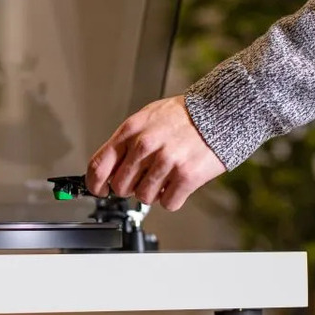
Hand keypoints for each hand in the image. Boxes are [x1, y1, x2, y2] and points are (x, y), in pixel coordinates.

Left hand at [85, 95, 225, 210]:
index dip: (94, 184)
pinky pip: (168, 203)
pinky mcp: (186, 176)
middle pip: (120, 186)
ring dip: (153, 192)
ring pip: (144, 197)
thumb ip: (126, 142)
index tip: (99, 190)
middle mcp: (145, 146)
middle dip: (130, 187)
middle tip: (143, 179)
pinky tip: (178, 183)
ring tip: (165, 177)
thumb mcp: (146, 118)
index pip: (99, 165)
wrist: (220, 111)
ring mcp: (165, 161)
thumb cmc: (183, 116)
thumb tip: (109, 168)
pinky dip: (173, 198)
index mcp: (131, 131)